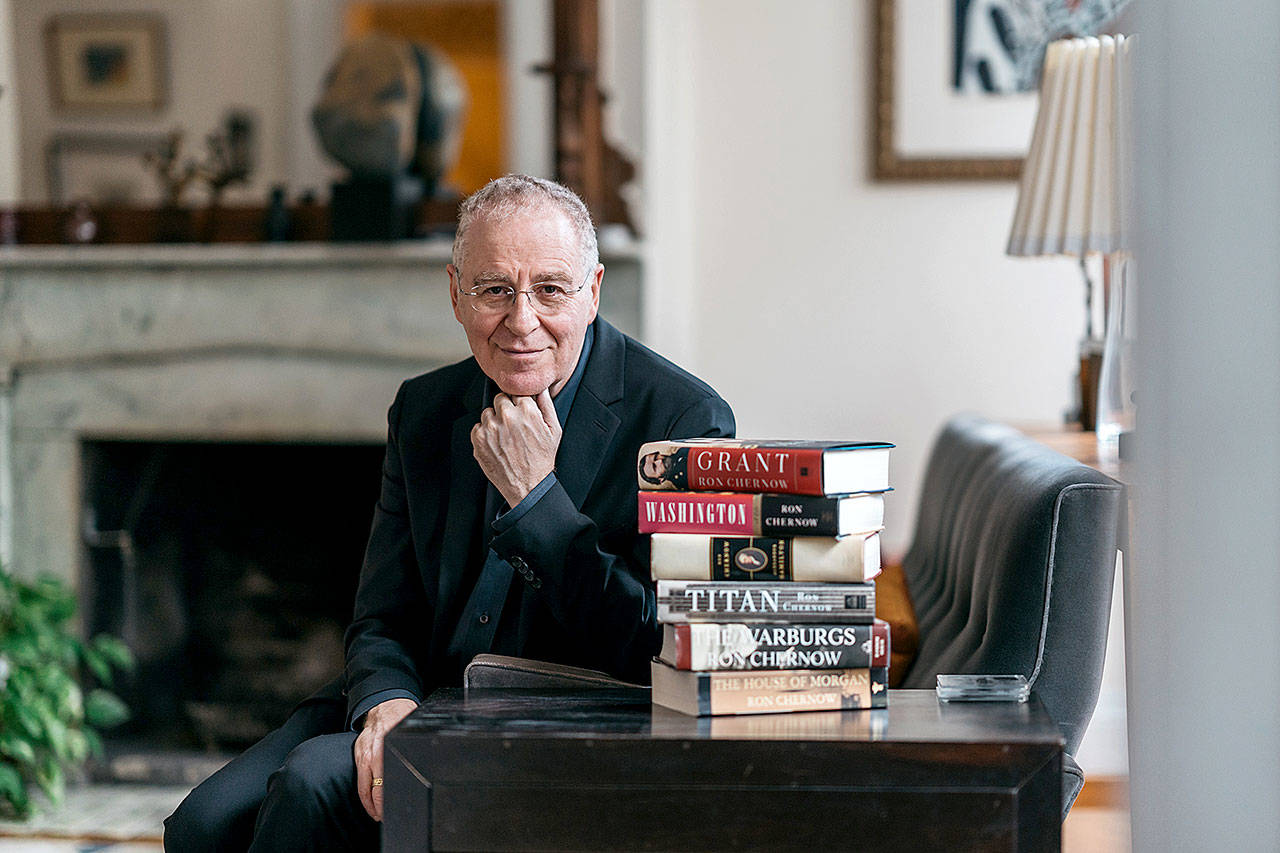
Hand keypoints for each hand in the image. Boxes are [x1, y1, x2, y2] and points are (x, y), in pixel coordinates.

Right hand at [353, 697, 416, 821]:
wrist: (384, 704)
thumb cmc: (401, 716)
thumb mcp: (410, 730)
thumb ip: (413, 747)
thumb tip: (429, 762)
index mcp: (386, 747)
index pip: (387, 781)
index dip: (390, 799)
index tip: (396, 809)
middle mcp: (372, 753)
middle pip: (375, 789)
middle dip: (381, 807)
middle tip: (389, 817)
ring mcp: (363, 755)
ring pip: (364, 788)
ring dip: (371, 805)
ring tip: (379, 816)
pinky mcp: (357, 756)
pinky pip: (359, 781)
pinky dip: (364, 796)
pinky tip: (371, 805)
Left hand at [471, 388, 561, 506]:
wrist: (528, 486)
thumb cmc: (541, 459)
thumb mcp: (554, 430)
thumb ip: (546, 404)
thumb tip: (541, 387)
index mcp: (526, 411)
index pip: (516, 391)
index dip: (518, 402)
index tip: (520, 411)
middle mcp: (507, 417)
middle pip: (500, 398)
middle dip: (505, 409)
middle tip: (513, 426)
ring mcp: (490, 428)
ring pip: (487, 412)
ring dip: (494, 421)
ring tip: (505, 437)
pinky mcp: (478, 439)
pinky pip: (477, 427)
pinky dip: (484, 434)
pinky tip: (496, 445)